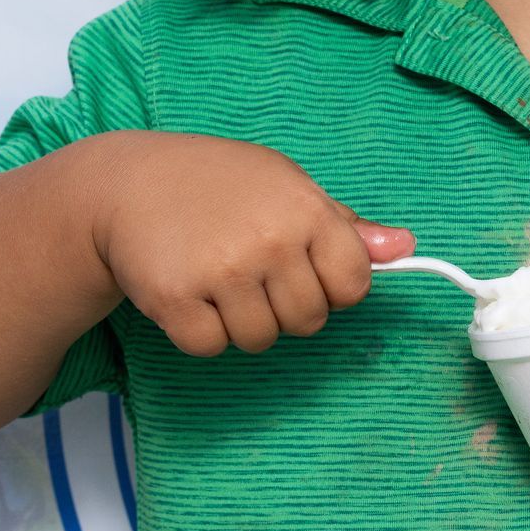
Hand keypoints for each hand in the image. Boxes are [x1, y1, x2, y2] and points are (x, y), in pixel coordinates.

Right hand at [87, 133, 413, 356]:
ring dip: (241, 322)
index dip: (331, 287)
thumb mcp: (285, 186)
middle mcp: (269, 240)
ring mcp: (222, 271)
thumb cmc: (216, 184)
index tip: (304, 271)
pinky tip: (189, 293)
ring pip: (260, 340)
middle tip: (250, 272)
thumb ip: (344, 226)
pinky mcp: (176, 298)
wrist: (125, 183)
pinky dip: (200, 332)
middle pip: (307, 320)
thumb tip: (404, 247)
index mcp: (305, 209)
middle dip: (284, 308)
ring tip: (217, 280)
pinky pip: (211, 347)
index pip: (353, 285)